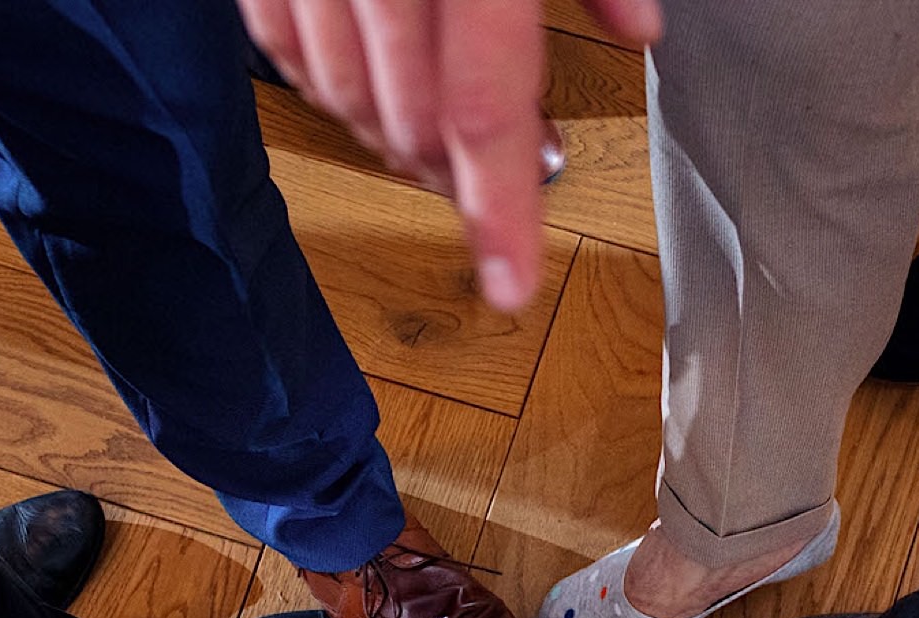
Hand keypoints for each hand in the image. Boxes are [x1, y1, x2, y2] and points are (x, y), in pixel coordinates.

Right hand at [235, 0, 661, 310]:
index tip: (511, 287)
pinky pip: (279, 47)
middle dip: (458, 176)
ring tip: (439, 146)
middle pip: (413, 120)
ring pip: (341, 95)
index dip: (499, 209)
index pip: (482, 109)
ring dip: (395, 140)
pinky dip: (326, 86)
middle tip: (500, 189)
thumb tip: (639, 30)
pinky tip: (366, 92)